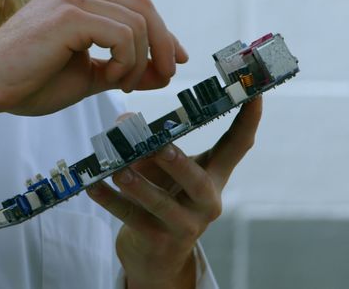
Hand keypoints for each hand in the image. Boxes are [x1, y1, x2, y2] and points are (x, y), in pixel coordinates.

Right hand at [0, 0, 188, 117]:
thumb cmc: (25, 82)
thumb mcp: (85, 74)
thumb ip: (122, 67)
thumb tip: (165, 70)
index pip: (135, 4)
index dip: (163, 32)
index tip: (174, 62)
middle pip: (144, 7)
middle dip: (163, 45)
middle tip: (163, 78)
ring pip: (139, 23)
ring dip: (140, 61)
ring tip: (121, 84)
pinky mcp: (69, 15)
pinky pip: (124, 34)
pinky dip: (127, 61)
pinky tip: (110, 78)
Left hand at [86, 98, 262, 288]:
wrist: (156, 255)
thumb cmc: (162, 197)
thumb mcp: (162, 170)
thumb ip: (147, 144)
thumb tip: (122, 120)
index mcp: (214, 177)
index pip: (237, 146)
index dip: (248, 120)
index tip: (255, 92)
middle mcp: (206, 202)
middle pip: (198, 181)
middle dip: (177, 163)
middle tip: (160, 146)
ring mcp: (185, 225)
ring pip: (161, 204)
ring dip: (137, 185)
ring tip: (117, 170)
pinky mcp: (159, 241)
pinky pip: (132, 218)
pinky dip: (110, 201)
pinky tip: (93, 187)